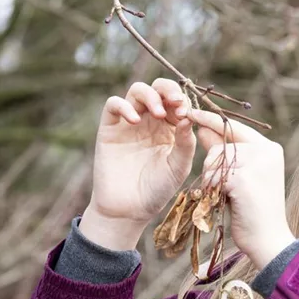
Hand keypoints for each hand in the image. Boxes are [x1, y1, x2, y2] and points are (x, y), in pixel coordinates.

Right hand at [81, 79, 194, 249]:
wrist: (129, 209)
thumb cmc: (157, 189)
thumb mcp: (178, 167)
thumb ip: (185, 142)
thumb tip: (189, 117)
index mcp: (170, 127)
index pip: (177, 102)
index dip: (184, 101)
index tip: (187, 111)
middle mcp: (150, 120)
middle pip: (158, 89)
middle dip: (168, 90)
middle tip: (176, 102)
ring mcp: (129, 122)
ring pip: (137, 91)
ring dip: (149, 96)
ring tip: (157, 113)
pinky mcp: (110, 128)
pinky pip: (113, 105)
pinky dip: (123, 106)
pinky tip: (134, 120)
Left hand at [191, 109, 294, 269]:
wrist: (268, 240)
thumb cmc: (253, 210)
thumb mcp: (242, 176)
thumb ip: (226, 152)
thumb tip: (202, 128)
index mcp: (270, 148)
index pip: (235, 127)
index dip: (212, 121)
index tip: (192, 114)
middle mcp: (266, 151)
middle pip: (221, 145)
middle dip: (212, 165)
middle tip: (222, 187)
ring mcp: (256, 164)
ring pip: (214, 160)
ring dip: (211, 180)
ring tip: (227, 197)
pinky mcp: (244, 178)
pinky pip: (212, 175)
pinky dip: (211, 190)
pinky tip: (224, 202)